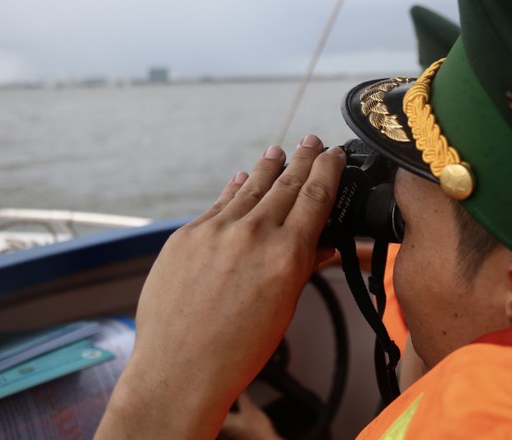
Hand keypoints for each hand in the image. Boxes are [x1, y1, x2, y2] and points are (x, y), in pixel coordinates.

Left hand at [97, 135, 343, 438]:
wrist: (178, 369)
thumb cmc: (236, 351)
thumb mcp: (284, 309)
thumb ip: (303, 268)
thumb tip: (323, 245)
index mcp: (286, 255)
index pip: (314, 197)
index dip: (327, 170)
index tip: (333, 154)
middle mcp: (252, 234)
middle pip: (285, 185)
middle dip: (302, 161)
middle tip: (312, 142)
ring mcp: (215, 231)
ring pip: (250, 188)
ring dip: (267, 168)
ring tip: (279, 151)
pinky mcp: (186, 236)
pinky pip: (218, 204)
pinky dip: (234, 189)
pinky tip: (242, 178)